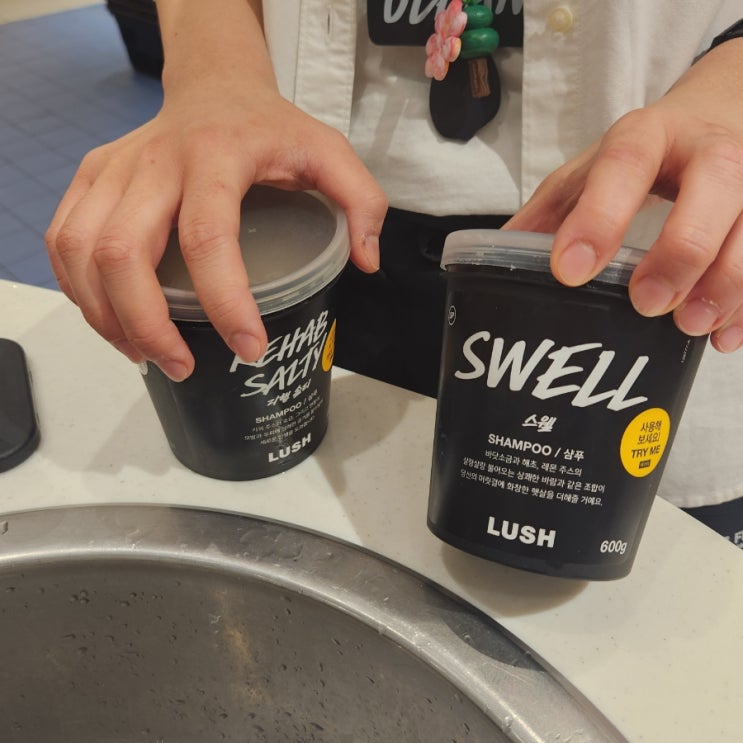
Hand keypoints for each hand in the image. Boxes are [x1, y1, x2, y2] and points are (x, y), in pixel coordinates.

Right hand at [45, 1, 387, 381]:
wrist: (213, 85)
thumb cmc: (270, 127)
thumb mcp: (329, 151)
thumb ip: (361, 201)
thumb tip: (366, 263)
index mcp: (216, 157)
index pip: (208, 238)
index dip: (226, 302)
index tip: (250, 348)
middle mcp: (154, 162)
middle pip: (124, 253)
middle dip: (148, 325)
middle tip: (182, 366)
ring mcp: (113, 169)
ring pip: (81, 251)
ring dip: (107, 316)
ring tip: (145, 354)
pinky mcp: (91, 178)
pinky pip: (63, 240)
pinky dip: (78, 289)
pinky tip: (111, 319)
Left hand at [505, 40, 742, 353]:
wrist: (715, 115)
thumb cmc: (640, 156)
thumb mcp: (587, 171)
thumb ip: (549, 210)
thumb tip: (496, 258)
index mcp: (647, 135)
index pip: (624, 163)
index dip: (600, 215)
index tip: (571, 270)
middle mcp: (707, 148)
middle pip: (715, 183)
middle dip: (682, 249)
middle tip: (648, 304)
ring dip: (729, 281)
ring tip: (691, 327)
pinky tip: (724, 338)